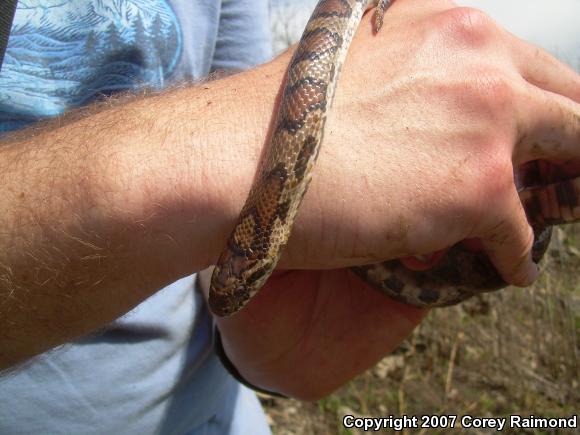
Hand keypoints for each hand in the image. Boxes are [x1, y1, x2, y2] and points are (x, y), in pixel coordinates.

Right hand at [208, 0, 579, 398]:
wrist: (238, 159)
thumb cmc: (282, 120)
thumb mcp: (357, 65)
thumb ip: (411, 76)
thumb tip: (434, 116)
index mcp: (448, 24)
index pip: (528, 65)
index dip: (539, 107)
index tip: (537, 139)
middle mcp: (479, 57)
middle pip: (567, 105)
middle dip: (565, 146)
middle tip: (556, 180)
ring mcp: (486, 120)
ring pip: (564, 162)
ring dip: (550, 197)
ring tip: (532, 223)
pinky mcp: (480, 187)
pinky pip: (523, 231)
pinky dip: (516, 254)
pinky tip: (507, 267)